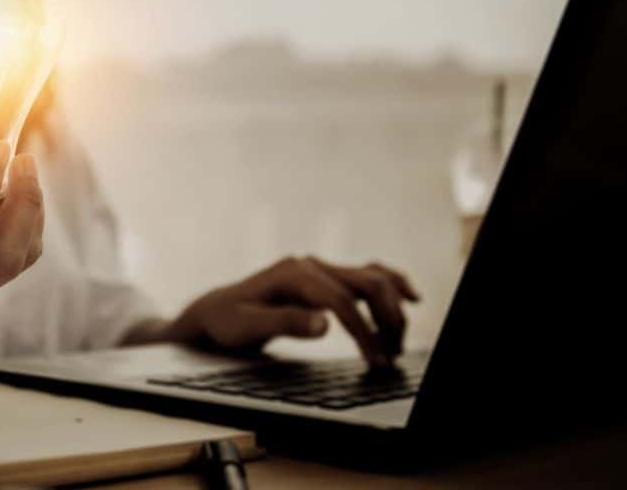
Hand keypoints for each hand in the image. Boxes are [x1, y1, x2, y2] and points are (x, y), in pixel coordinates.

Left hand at [164, 256, 419, 366]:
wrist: (216, 311)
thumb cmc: (228, 321)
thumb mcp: (247, 327)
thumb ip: (285, 323)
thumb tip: (325, 323)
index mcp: (293, 273)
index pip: (341, 301)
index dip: (363, 331)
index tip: (376, 361)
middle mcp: (310, 265)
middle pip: (366, 283)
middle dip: (387, 319)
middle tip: (389, 357)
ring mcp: (319, 268)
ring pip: (371, 278)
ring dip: (392, 308)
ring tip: (395, 345)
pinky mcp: (324, 278)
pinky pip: (366, 275)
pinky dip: (391, 284)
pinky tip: (410, 296)